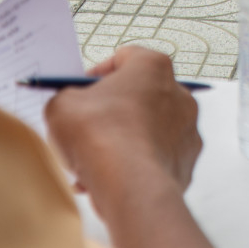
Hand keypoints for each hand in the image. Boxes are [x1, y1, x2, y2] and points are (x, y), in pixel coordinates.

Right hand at [45, 46, 201, 210]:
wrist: (131, 188)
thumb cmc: (100, 137)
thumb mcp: (61, 106)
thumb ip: (66, 99)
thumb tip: (70, 108)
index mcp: (154, 67)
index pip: (124, 58)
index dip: (96, 74)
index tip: (79, 91)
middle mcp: (179, 95)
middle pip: (137, 97)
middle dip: (109, 114)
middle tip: (84, 129)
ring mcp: (187, 131)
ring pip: (144, 132)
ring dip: (118, 144)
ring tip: (89, 164)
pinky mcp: (186, 164)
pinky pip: (153, 160)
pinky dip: (132, 168)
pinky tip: (106, 182)